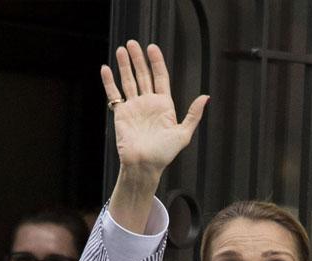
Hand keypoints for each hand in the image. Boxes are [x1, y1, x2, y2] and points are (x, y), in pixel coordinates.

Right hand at [100, 41, 207, 174]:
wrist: (144, 165)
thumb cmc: (164, 153)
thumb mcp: (183, 134)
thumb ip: (193, 115)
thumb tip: (205, 97)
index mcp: (164, 105)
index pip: (160, 77)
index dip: (156, 62)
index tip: (152, 48)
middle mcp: (148, 103)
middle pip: (143, 75)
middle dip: (138, 59)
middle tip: (132, 44)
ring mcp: (134, 107)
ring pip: (128, 81)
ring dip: (124, 65)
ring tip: (121, 50)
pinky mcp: (121, 114)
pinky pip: (114, 95)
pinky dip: (109, 82)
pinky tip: (106, 69)